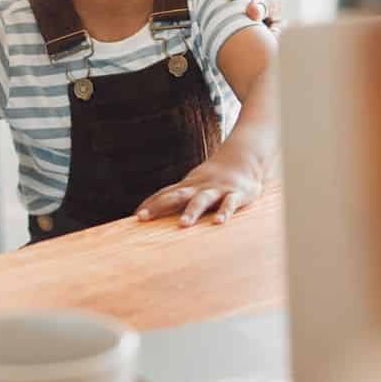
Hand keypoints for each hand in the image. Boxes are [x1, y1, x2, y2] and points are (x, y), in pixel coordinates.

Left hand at [137, 149, 269, 226]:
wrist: (244, 157)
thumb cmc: (213, 177)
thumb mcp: (193, 184)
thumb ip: (176, 197)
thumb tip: (153, 211)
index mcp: (188, 186)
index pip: (165, 194)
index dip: (150, 204)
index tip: (136, 217)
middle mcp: (199, 187)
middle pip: (177, 196)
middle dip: (160, 206)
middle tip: (143, 218)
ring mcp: (218, 190)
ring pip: (202, 200)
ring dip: (192, 211)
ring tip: (183, 224)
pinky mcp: (236, 194)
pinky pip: (230, 203)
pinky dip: (225, 211)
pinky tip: (219, 222)